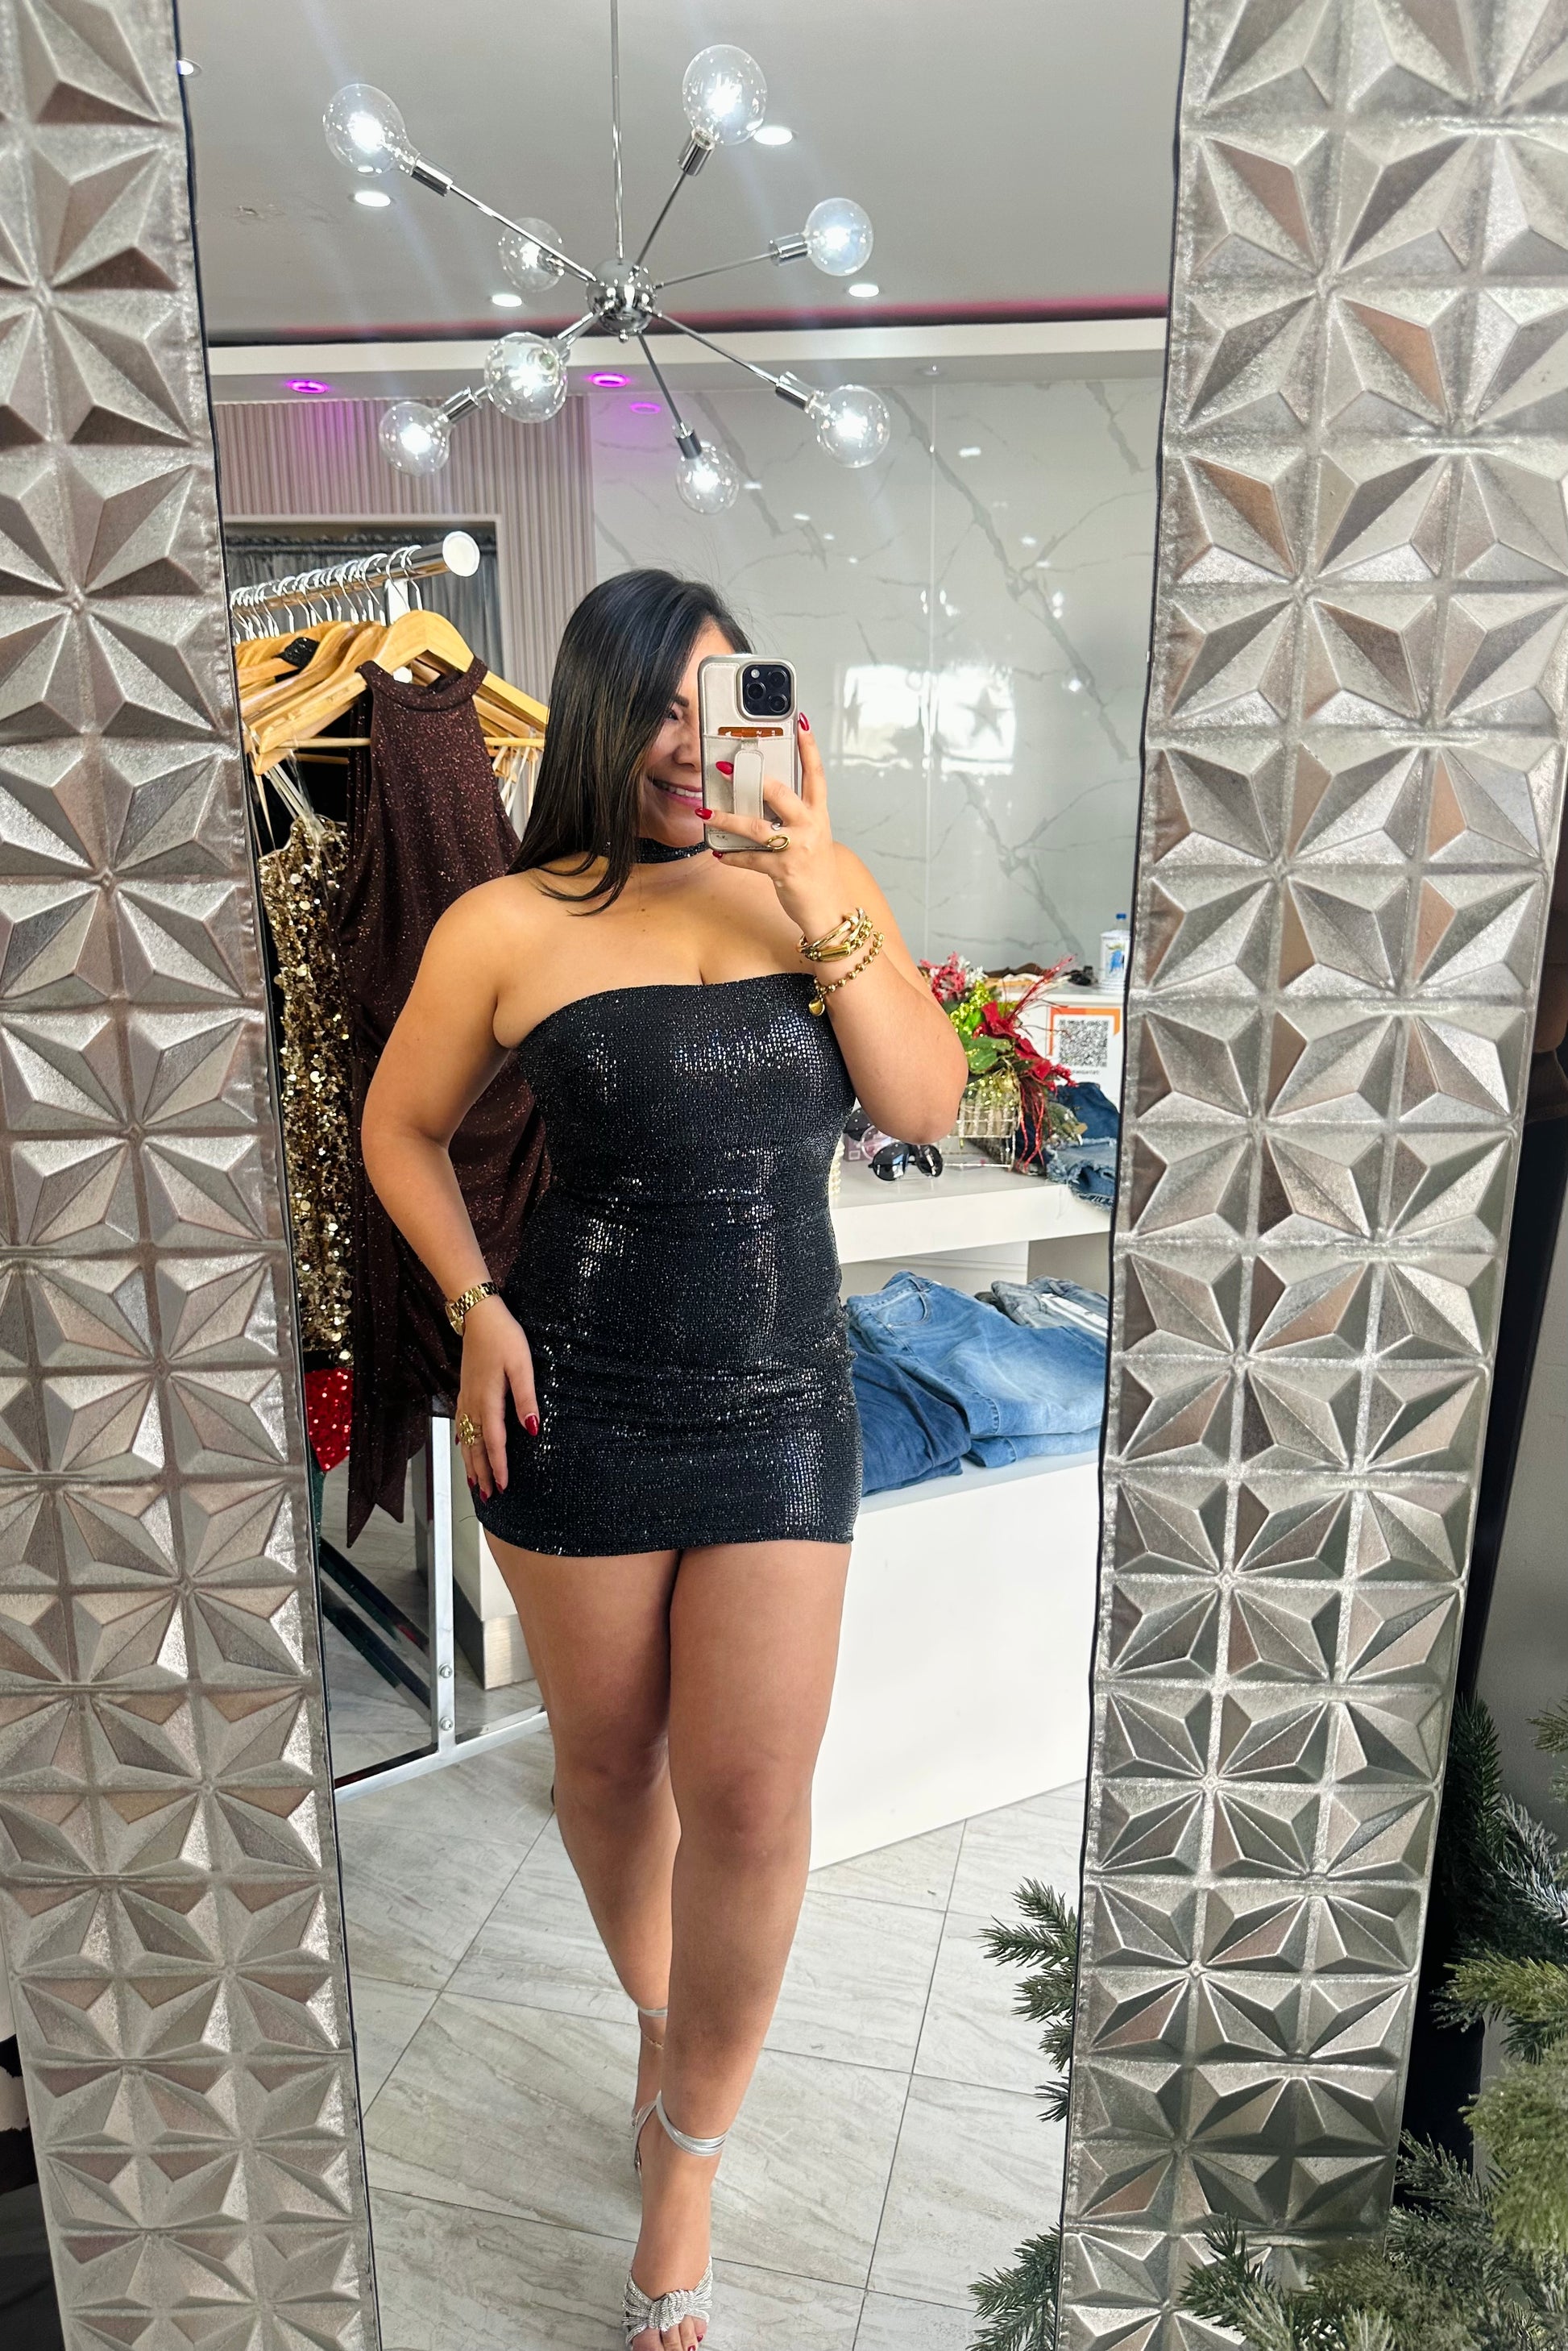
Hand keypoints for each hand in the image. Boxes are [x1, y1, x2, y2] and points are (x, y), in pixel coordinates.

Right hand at [455, 1293, 536, 1500]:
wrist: (477, 1314)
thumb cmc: (503, 1336)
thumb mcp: (522, 1364)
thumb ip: (526, 1397)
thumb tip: (532, 1428)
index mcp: (489, 1400)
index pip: (494, 1442)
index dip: (498, 1466)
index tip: (503, 1487)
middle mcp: (473, 1403)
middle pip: (476, 1446)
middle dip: (482, 1472)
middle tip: (488, 1496)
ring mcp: (466, 1397)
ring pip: (466, 1438)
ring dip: (470, 1462)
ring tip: (474, 1482)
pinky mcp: (464, 1389)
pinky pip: (461, 1424)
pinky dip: (463, 1442)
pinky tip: (463, 1447)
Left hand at [710, 713, 842, 938]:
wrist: (830, 911)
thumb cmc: (817, 872)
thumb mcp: (812, 838)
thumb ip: (793, 818)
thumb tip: (760, 799)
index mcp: (818, 815)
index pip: (816, 774)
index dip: (809, 747)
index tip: (799, 722)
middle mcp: (810, 827)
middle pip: (781, 794)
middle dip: (753, 780)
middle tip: (725, 767)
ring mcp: (797, 849)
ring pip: (757, 827)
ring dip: (727, 819)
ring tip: (705, 812)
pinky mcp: (784, 871)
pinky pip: (750, 860)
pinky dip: (732, 857)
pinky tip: (719, 854)